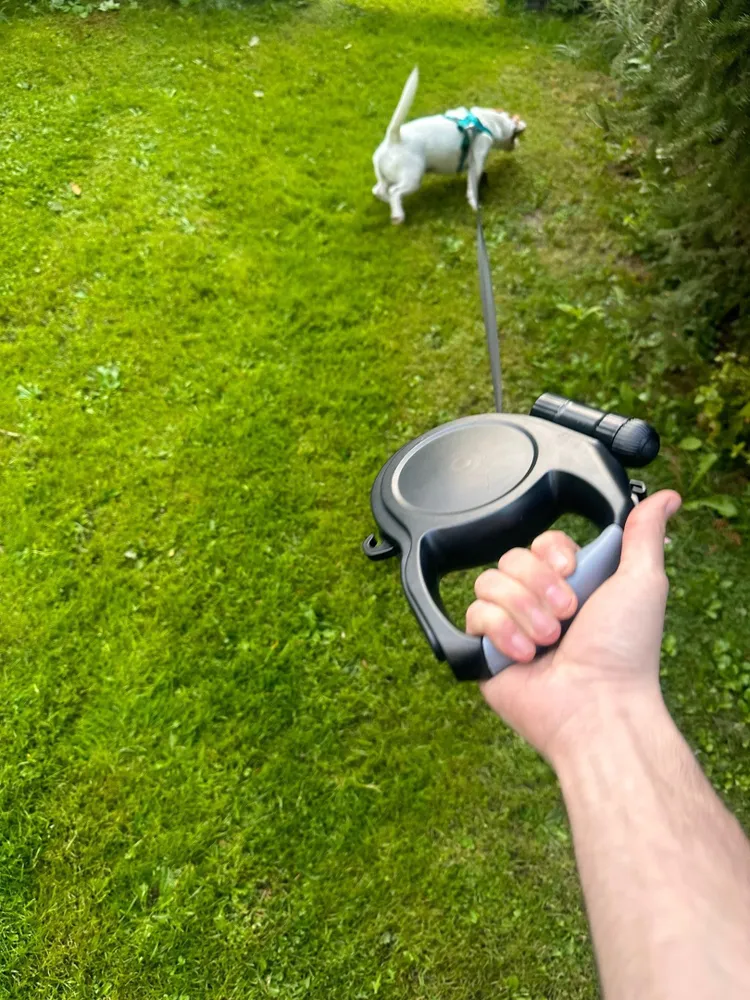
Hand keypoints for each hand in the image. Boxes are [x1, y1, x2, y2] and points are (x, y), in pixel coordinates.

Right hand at [466, 491, 681, 764]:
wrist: (595, 704)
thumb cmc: (624, 651)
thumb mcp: (643, 583)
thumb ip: (644, 536)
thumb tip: (665, 497)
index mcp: (572, 585)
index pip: (541, 543)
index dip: (551, 552)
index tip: (571, 569)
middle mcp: (538, 603)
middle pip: (511, 558)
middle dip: (539, 585)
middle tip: (566, 615)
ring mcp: (509, 626)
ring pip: (488, 582)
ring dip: (524, 610)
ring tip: (548, 641)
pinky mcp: (485, 650)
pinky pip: (474, 615)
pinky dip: (502, 632)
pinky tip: (525, 655)